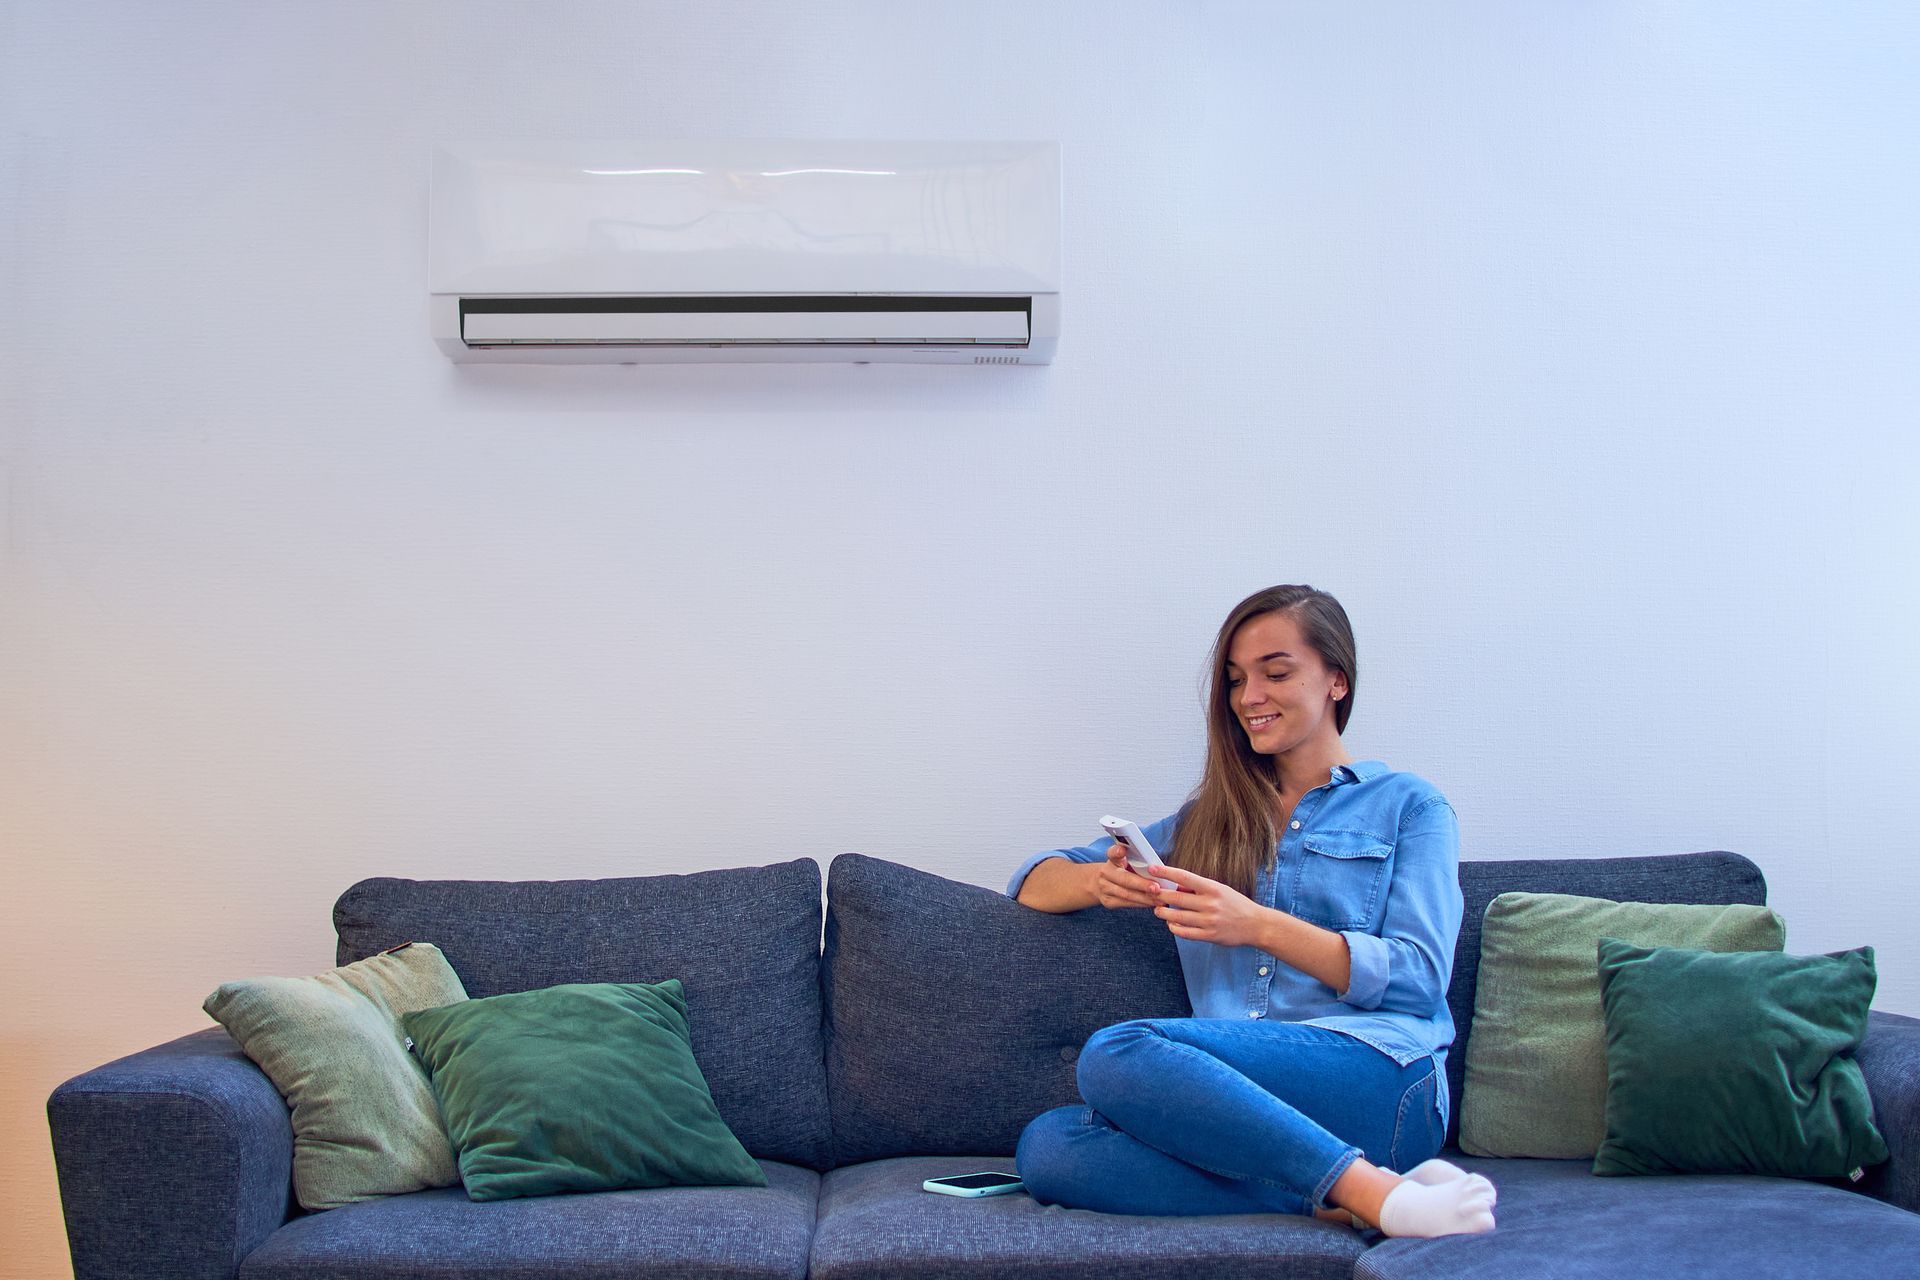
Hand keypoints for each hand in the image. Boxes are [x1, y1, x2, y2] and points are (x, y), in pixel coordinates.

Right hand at [1091, 845, 1164, 910]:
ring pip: (1127, 894)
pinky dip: (1141, 904)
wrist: (1102, 883)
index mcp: (1112, 859)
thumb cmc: (1122, 870)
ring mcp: (1105, 888)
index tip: (1122, 850)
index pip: (1113, 853)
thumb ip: (1137, 861)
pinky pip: (1127, 904)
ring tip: (1160, 899)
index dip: (1117, 851)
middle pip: (1124, 879)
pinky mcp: (1108, 901)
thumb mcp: (1126, 861)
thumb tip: (1157, 867)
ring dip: (1145, 898)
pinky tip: (1152, 903)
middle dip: (1142, 884)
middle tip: (1156, 888)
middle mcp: (1105, 873)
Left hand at [1147, 864, 1268, 946]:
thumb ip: (1200, 888)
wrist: (1255, 925)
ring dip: (1163, 913)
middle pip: (1176, 897)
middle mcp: (1210, 903)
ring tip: (1158, 910)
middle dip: (1160, 895)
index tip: (1153, 868)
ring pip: (1177, 916)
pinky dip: (1174, 928)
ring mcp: (1209, 920)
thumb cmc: (1236, 905)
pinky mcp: (1209, 935)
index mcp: (1213, 888)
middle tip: (1151, 893)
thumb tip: (1177, 885)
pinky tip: (1171, 924)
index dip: (1166, 872)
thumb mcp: (1220, 890)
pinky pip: (1184, 933)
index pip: (1185, 877)